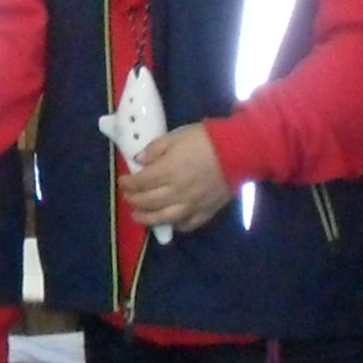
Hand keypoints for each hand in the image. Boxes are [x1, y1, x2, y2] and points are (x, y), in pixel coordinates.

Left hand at [122, 126, 237, 231]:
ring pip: (165, 218)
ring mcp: (192, 204)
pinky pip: (188, 224)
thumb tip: (138, 160)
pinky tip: (170, 222)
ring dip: (148, 219)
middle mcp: (177, 191)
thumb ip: (155, 149)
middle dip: (134, 200)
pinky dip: (177, 226)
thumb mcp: (176, 136)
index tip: (122, 182)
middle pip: (149, 201)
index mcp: (168, 171)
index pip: (141, 182)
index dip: (128, 184)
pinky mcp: (207, 211)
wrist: (239, 151)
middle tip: (128, 197)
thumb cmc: (206, 139)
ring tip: (138, 216)